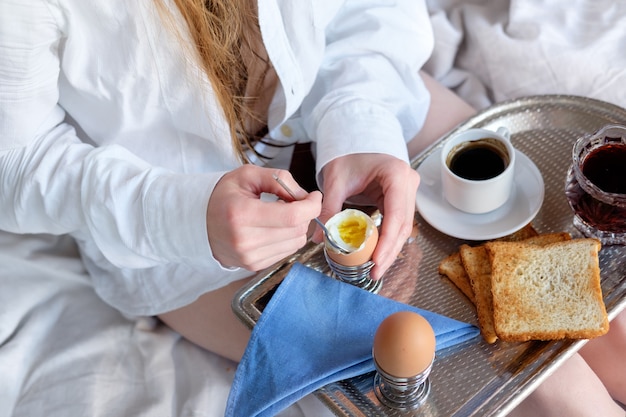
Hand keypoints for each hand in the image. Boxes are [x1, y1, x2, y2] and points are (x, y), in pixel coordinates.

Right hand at [206, 165, 321, 270]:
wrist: (198, 222)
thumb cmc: (224, 196)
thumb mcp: (248, 175)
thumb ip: (279, 180)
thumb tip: (305, 197)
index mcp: (243, 214)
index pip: (292, 216)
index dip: (311, 205)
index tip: (314, 196)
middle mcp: (245, 240)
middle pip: (297, 230)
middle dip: (303, 213)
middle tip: (290, 202)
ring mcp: (249, 257)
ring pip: (295, 243)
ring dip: (296, 227)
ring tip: (279, 214)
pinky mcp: (253, 266)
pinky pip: (286, 252)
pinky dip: (287, 238)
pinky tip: (273, 228)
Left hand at [318, 153, 419, 279]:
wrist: (355, 141)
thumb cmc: (347, 156)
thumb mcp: (336, 181)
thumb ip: (329, 208)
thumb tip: (319, 237)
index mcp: (396, 175)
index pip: (395, 214)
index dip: (387, 241)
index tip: (376, 261)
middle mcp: (408, 183)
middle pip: (403, 225)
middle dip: (389, 252)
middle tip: (375, 273)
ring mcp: (408, 192)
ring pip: (403, 228)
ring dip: (389, 250)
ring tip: (375, 269)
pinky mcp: (401, 200)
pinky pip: (397, 224)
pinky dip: (387, 241)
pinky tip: (376, 255)